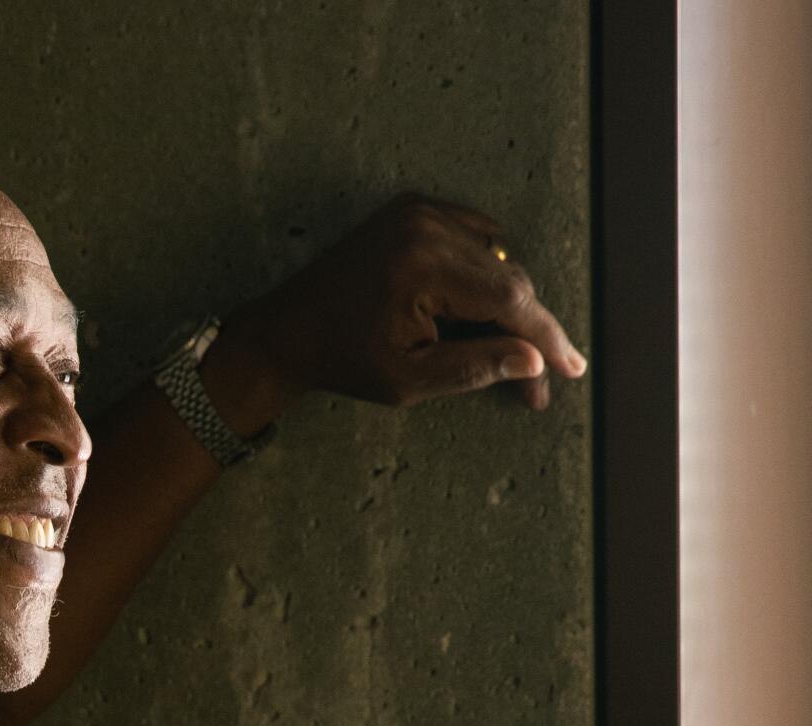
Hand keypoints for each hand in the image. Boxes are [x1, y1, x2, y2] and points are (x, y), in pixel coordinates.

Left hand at [210, 192, 587, 422]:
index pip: (510, 298)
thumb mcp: (408, 379)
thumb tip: (537, 362)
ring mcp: (419, 211)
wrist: (289, 329)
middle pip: (507, 277)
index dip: (546, 335)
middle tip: (533, 380)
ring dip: (504, 300)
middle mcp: (425, 227)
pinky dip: (483, 270)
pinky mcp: (413, 208)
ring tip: (495, 347)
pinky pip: (474, 237)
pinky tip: (470, 307)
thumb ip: (474, 368)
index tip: (572, 367)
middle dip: (526, 328)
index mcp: (423, 267)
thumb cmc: (343, 359)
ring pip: (495, 258)